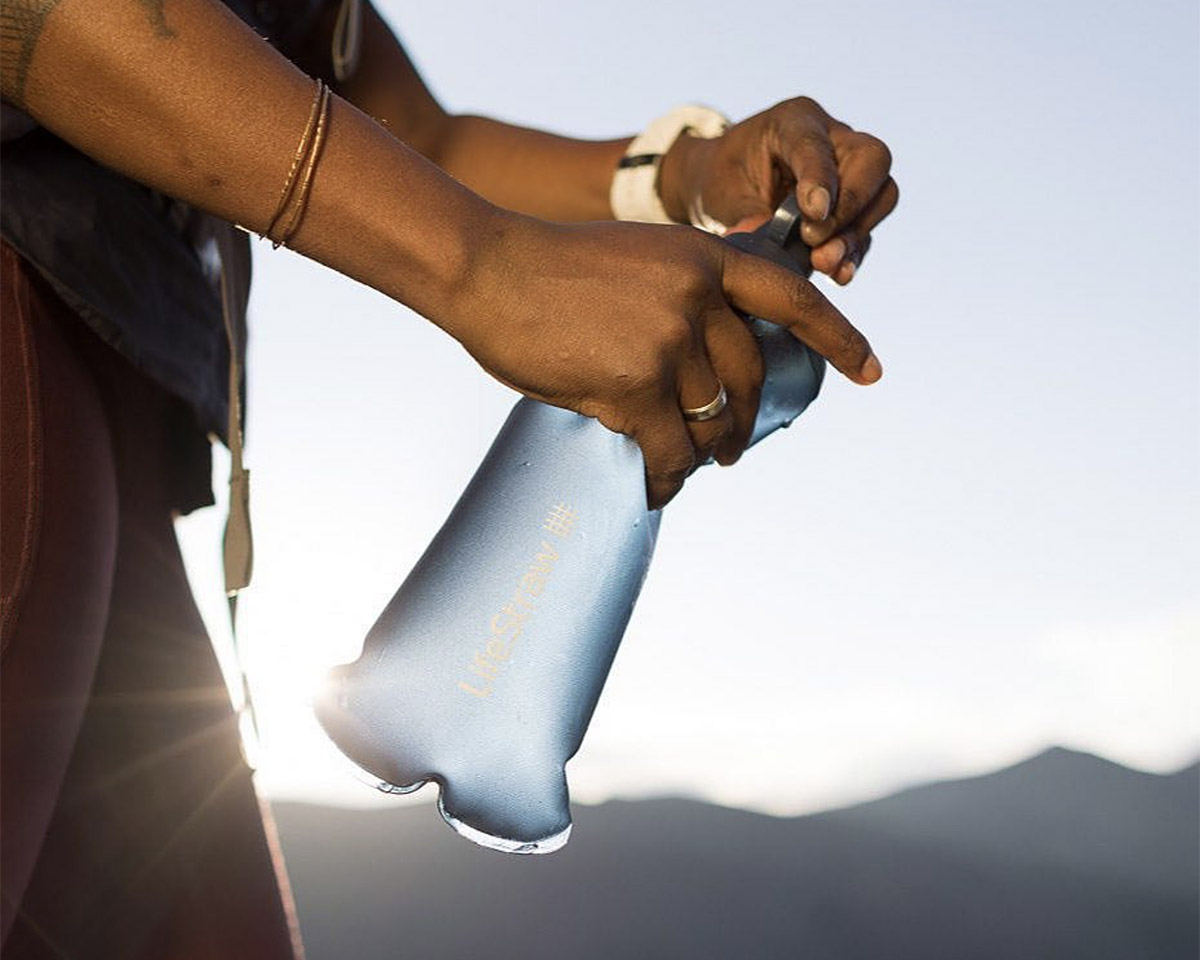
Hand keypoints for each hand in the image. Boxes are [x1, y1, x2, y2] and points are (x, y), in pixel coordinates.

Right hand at [445, 213, 880, 507]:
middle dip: (743, 424)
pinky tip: (654, 490)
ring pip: (708, 421)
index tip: (870, 373)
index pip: (793, 298)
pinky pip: (668, 450)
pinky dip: (664, 478)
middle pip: (750, 379)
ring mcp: (669, 339)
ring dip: (697, 452)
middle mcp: (699, 296)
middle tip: (730, 450)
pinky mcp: (634, 384)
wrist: (486, 268)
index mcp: (704, 258)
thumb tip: (710, 368)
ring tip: (681, 464)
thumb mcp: (638, 258)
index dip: (838, 337)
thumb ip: (683, 296)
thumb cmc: (550, 269)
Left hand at [659, 97, 897, 284]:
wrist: (728, 184)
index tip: (815, 214)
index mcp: (794, 122)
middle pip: (872, 160)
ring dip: (855, 234)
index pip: (817, 145)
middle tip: (816, 241)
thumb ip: (745, 215)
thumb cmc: (726, 179)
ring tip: (825, 263)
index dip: (821, 179)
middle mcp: (833, 138)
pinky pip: (867, 228)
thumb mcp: (723, 193)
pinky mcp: (853, 207)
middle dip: (851, 205)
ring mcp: (850, 171)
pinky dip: (854, 252)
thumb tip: (763, 243)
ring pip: (881, 194)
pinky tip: (839, 274)